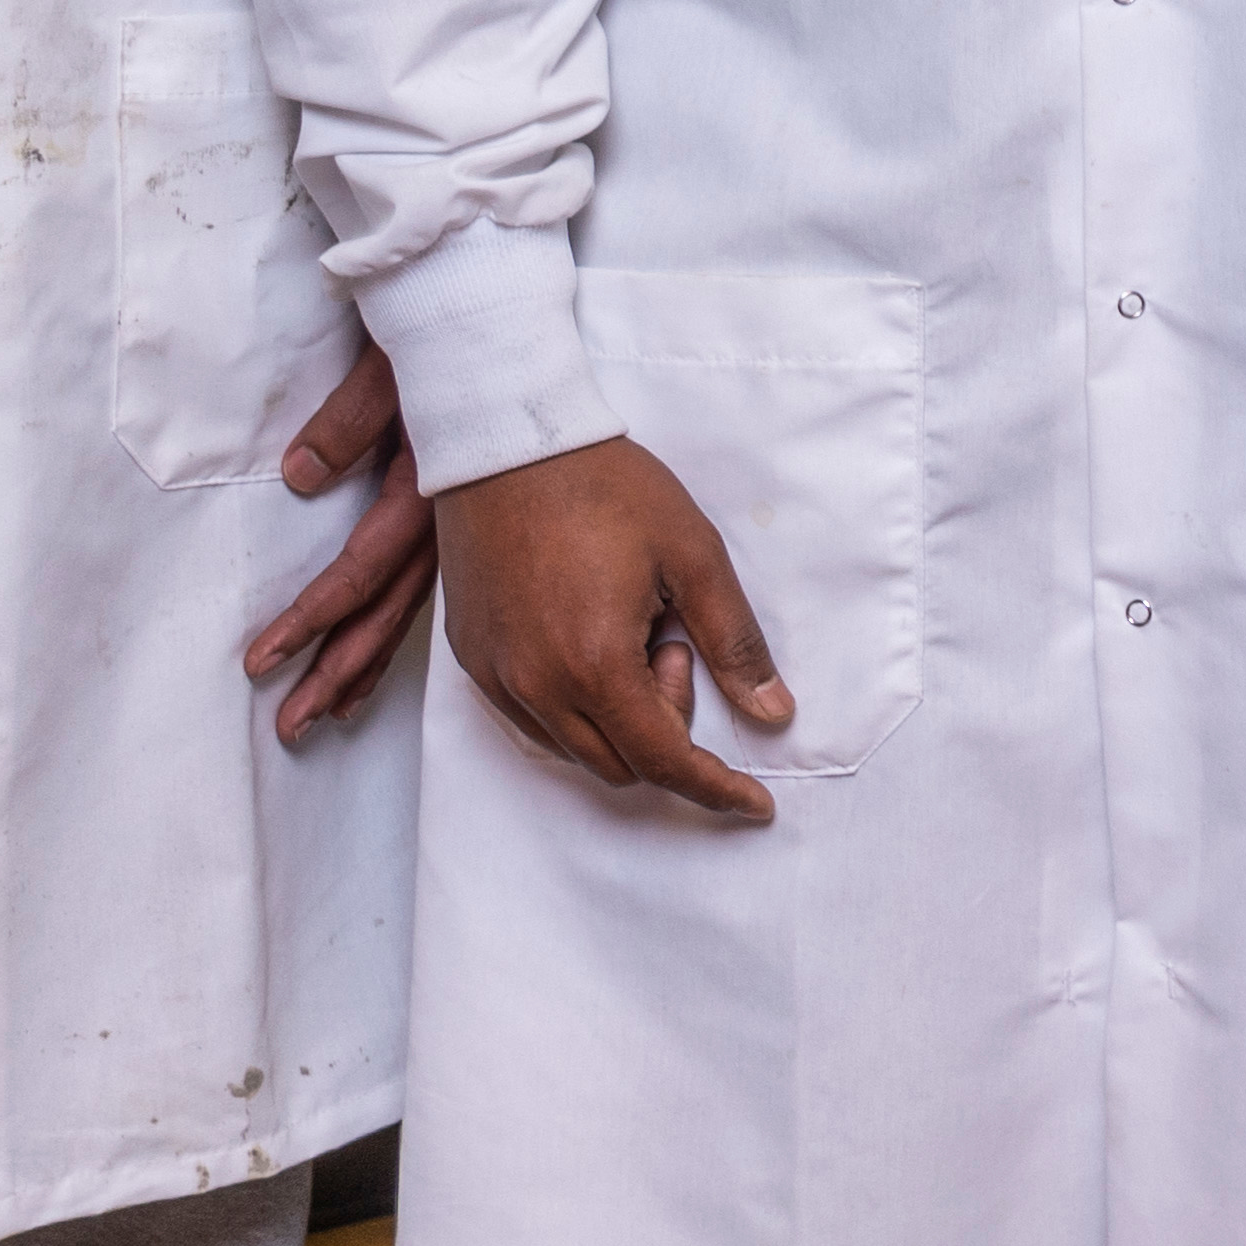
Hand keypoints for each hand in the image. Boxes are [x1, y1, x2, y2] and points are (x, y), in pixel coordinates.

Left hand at [239, 338, 427, 741]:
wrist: (503, 315)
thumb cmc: (448, 336)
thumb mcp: (390, 370)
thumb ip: (347, 422)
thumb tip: (299, 477)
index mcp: (426, 492)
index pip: (359, 573)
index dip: (308, 620)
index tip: (261, 662)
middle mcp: (446, 526)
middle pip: (384, 615)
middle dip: (334, 672)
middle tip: (291, 726)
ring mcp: (458, 531)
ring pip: (408, 614)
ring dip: (364, 666)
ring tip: (328, 713)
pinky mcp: (459, 524)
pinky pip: (427, 593)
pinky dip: (395, 632)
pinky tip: (377, 664)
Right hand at [433, 438, 790, 829]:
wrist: (508, 442)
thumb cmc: (604, 487)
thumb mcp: (693, 555)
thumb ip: (734, 642)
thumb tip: (773, 714)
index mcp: (594, 664)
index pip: (662, 761)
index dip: (715, 788)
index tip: (754, 804)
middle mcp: (535, 685)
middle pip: (620, 764)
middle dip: (667, 728)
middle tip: (675, 644)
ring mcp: (496, 676)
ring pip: (574, 748)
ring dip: (621, 717)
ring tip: (632, 631)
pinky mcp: (472, 660)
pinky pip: (532, 720)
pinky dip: (576, 707)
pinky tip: (593, 641)